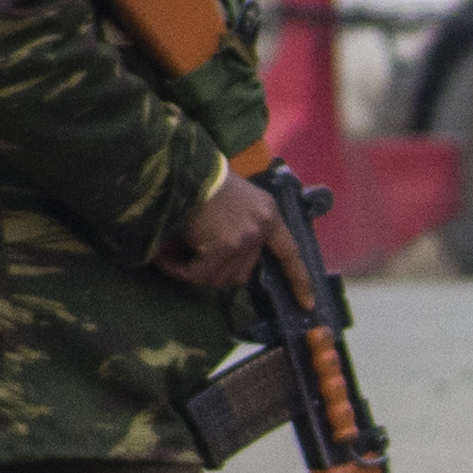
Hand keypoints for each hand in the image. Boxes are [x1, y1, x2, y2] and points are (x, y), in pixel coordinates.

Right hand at [161, 173, 294, 293]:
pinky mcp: (224, 246)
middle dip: (215, 273)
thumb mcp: (235, 201)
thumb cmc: (203, 181)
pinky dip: (180, 272)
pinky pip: (200, 274)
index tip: (307, 304)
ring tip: (173, 258)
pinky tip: (165, 261)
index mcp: (269, 215)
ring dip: (195, 273)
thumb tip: (220, 267)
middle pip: (243, 274)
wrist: (184, 168)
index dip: (298, 280)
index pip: (290, 253)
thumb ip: (240, 229)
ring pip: (220, 278)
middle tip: (190, 264)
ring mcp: (245, 238)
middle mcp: (262, 228)